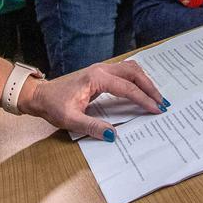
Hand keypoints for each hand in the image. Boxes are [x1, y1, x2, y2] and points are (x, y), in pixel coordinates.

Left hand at [19, 60, 165, 140]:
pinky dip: (137, 79)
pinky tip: (142, 90)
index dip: (143, 99)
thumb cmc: (53, 105)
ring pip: (131, 69)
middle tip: (161, 103)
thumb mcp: (71, 119)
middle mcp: (102, 69)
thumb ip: (92, 127)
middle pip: (134, 73)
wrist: (40, 95)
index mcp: (96, 78)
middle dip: (150, 87)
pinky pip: (125, 72)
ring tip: (155, 97)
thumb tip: (113, 134)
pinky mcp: (101, 74)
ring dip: (145, 81)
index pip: (127, 88)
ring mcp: (102, 69)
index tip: (156, 109)